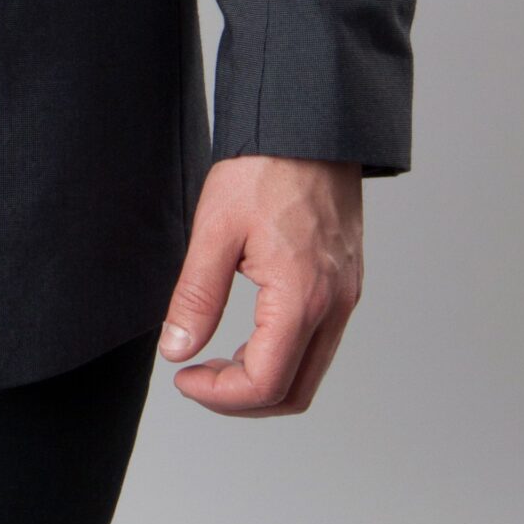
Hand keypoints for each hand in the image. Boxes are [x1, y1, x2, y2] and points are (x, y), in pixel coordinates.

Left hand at [158, 155, 362, 413]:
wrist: (310, 124)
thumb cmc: (264, 166)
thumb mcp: (215, 229)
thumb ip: (196, 297)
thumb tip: (177, 350)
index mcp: (302, 297)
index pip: (266, 384)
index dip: (219, 396)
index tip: (183, 378)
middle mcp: (334, 305)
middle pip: (294, 393)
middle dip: (241, 398)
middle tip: (198, 376)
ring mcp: (345, 295)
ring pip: (310, 371)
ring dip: (264, 379)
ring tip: (217, 355)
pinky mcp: (346, 282)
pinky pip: (320, 341)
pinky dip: (284, 354)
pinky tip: (250, 332)